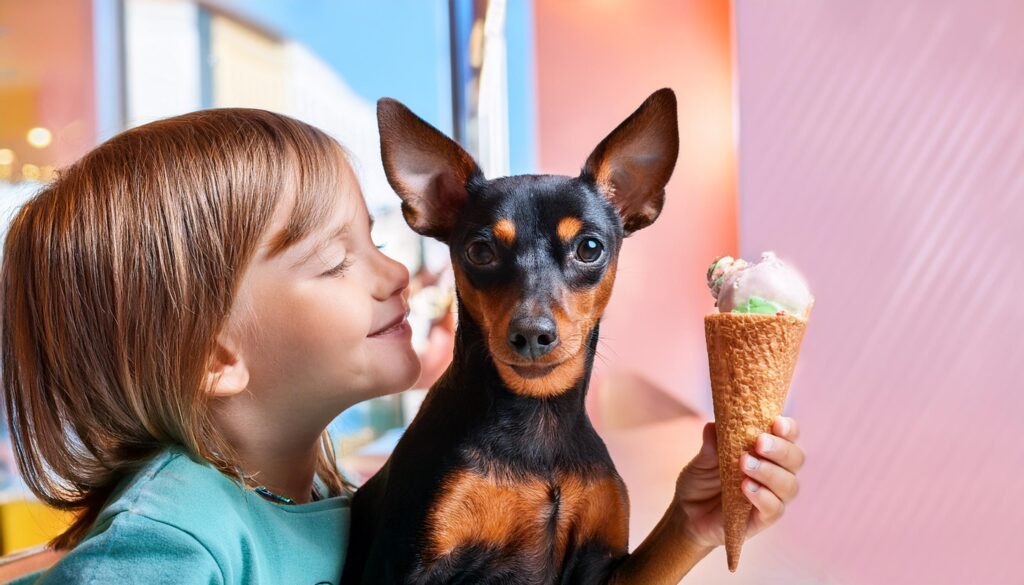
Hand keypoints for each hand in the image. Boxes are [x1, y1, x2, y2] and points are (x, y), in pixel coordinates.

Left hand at [673, 416, 804, 548]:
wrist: (686, 513)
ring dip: (769, 472)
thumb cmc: (701, 481)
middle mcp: (776, 472)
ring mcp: (772, 496)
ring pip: (789, 485)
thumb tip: (713, 425)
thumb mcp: (702, 461)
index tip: (776, 423)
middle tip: (759, 443)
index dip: (788, 428)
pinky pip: (774, 509)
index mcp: (766, 452)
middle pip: (796, 459)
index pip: (789, 436)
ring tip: (745, 464)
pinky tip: (746, 488)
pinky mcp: (763, 519)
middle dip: (780, 449)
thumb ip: (711, 445)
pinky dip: (763, 497)